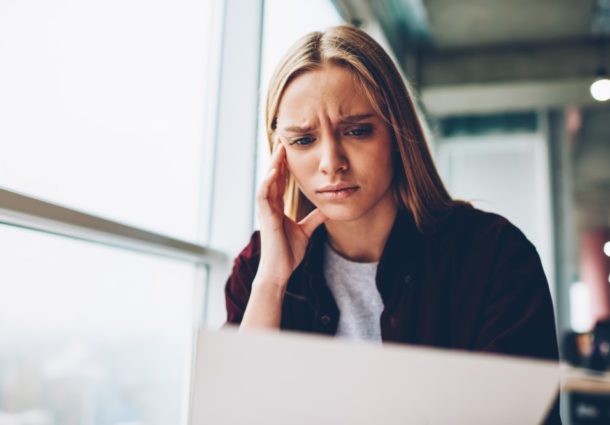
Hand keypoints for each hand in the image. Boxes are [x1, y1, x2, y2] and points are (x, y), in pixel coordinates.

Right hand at [255, 141, 326, 285]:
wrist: (280, 270)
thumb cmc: (289, 253)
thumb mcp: (306, 231)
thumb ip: (314, 219)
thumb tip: (327, 210)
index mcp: (277, 207)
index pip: (280, 181)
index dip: (284, 165)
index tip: (290, 149)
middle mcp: (270, 206)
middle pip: (272, 176)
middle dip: (278, 158)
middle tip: (283, 139)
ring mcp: (266, 211)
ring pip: (267, 181)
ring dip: (273, 165)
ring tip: (279, 149)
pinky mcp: (265, 217)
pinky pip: (263, 196)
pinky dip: (267, 183)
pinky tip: (273, 172)